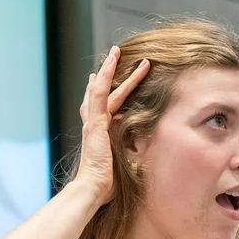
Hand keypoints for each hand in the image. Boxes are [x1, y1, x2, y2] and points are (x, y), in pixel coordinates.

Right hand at [74, 46, 149, 204]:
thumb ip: (130, 157)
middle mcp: (93, 125)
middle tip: (112, 59)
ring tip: (117, 51)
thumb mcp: (123, 167)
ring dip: (110, 69)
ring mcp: (94, 122)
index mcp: (99, 135)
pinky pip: (100, 92)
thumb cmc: (107, 185)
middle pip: (99, 94)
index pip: (100, 109)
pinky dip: (106, 75)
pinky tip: (112, 61)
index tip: (100, 81)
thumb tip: (145, 160)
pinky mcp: (96, 121)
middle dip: (107, 76)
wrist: (93, 187)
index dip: (102, 94)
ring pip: (100, 88)